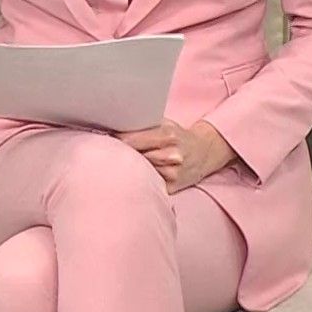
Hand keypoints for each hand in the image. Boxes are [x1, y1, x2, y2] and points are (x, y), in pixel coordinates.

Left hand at [117, 119, 235, 192]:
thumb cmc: (178, 136)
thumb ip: (145, 124)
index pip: (133, 140)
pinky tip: (136, 174)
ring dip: (130, 166)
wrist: (203, 153)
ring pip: (140, 171)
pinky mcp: (171, 188)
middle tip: (109, 150)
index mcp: (168, 136)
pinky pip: (148, 184)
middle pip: (135, 156)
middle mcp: (172, 155)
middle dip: (122, 153)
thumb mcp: (165, 124)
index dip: (118, 139)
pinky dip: (140, 178)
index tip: (107, 137)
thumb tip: (116, 124)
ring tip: (123, 161)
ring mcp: (172, 174)